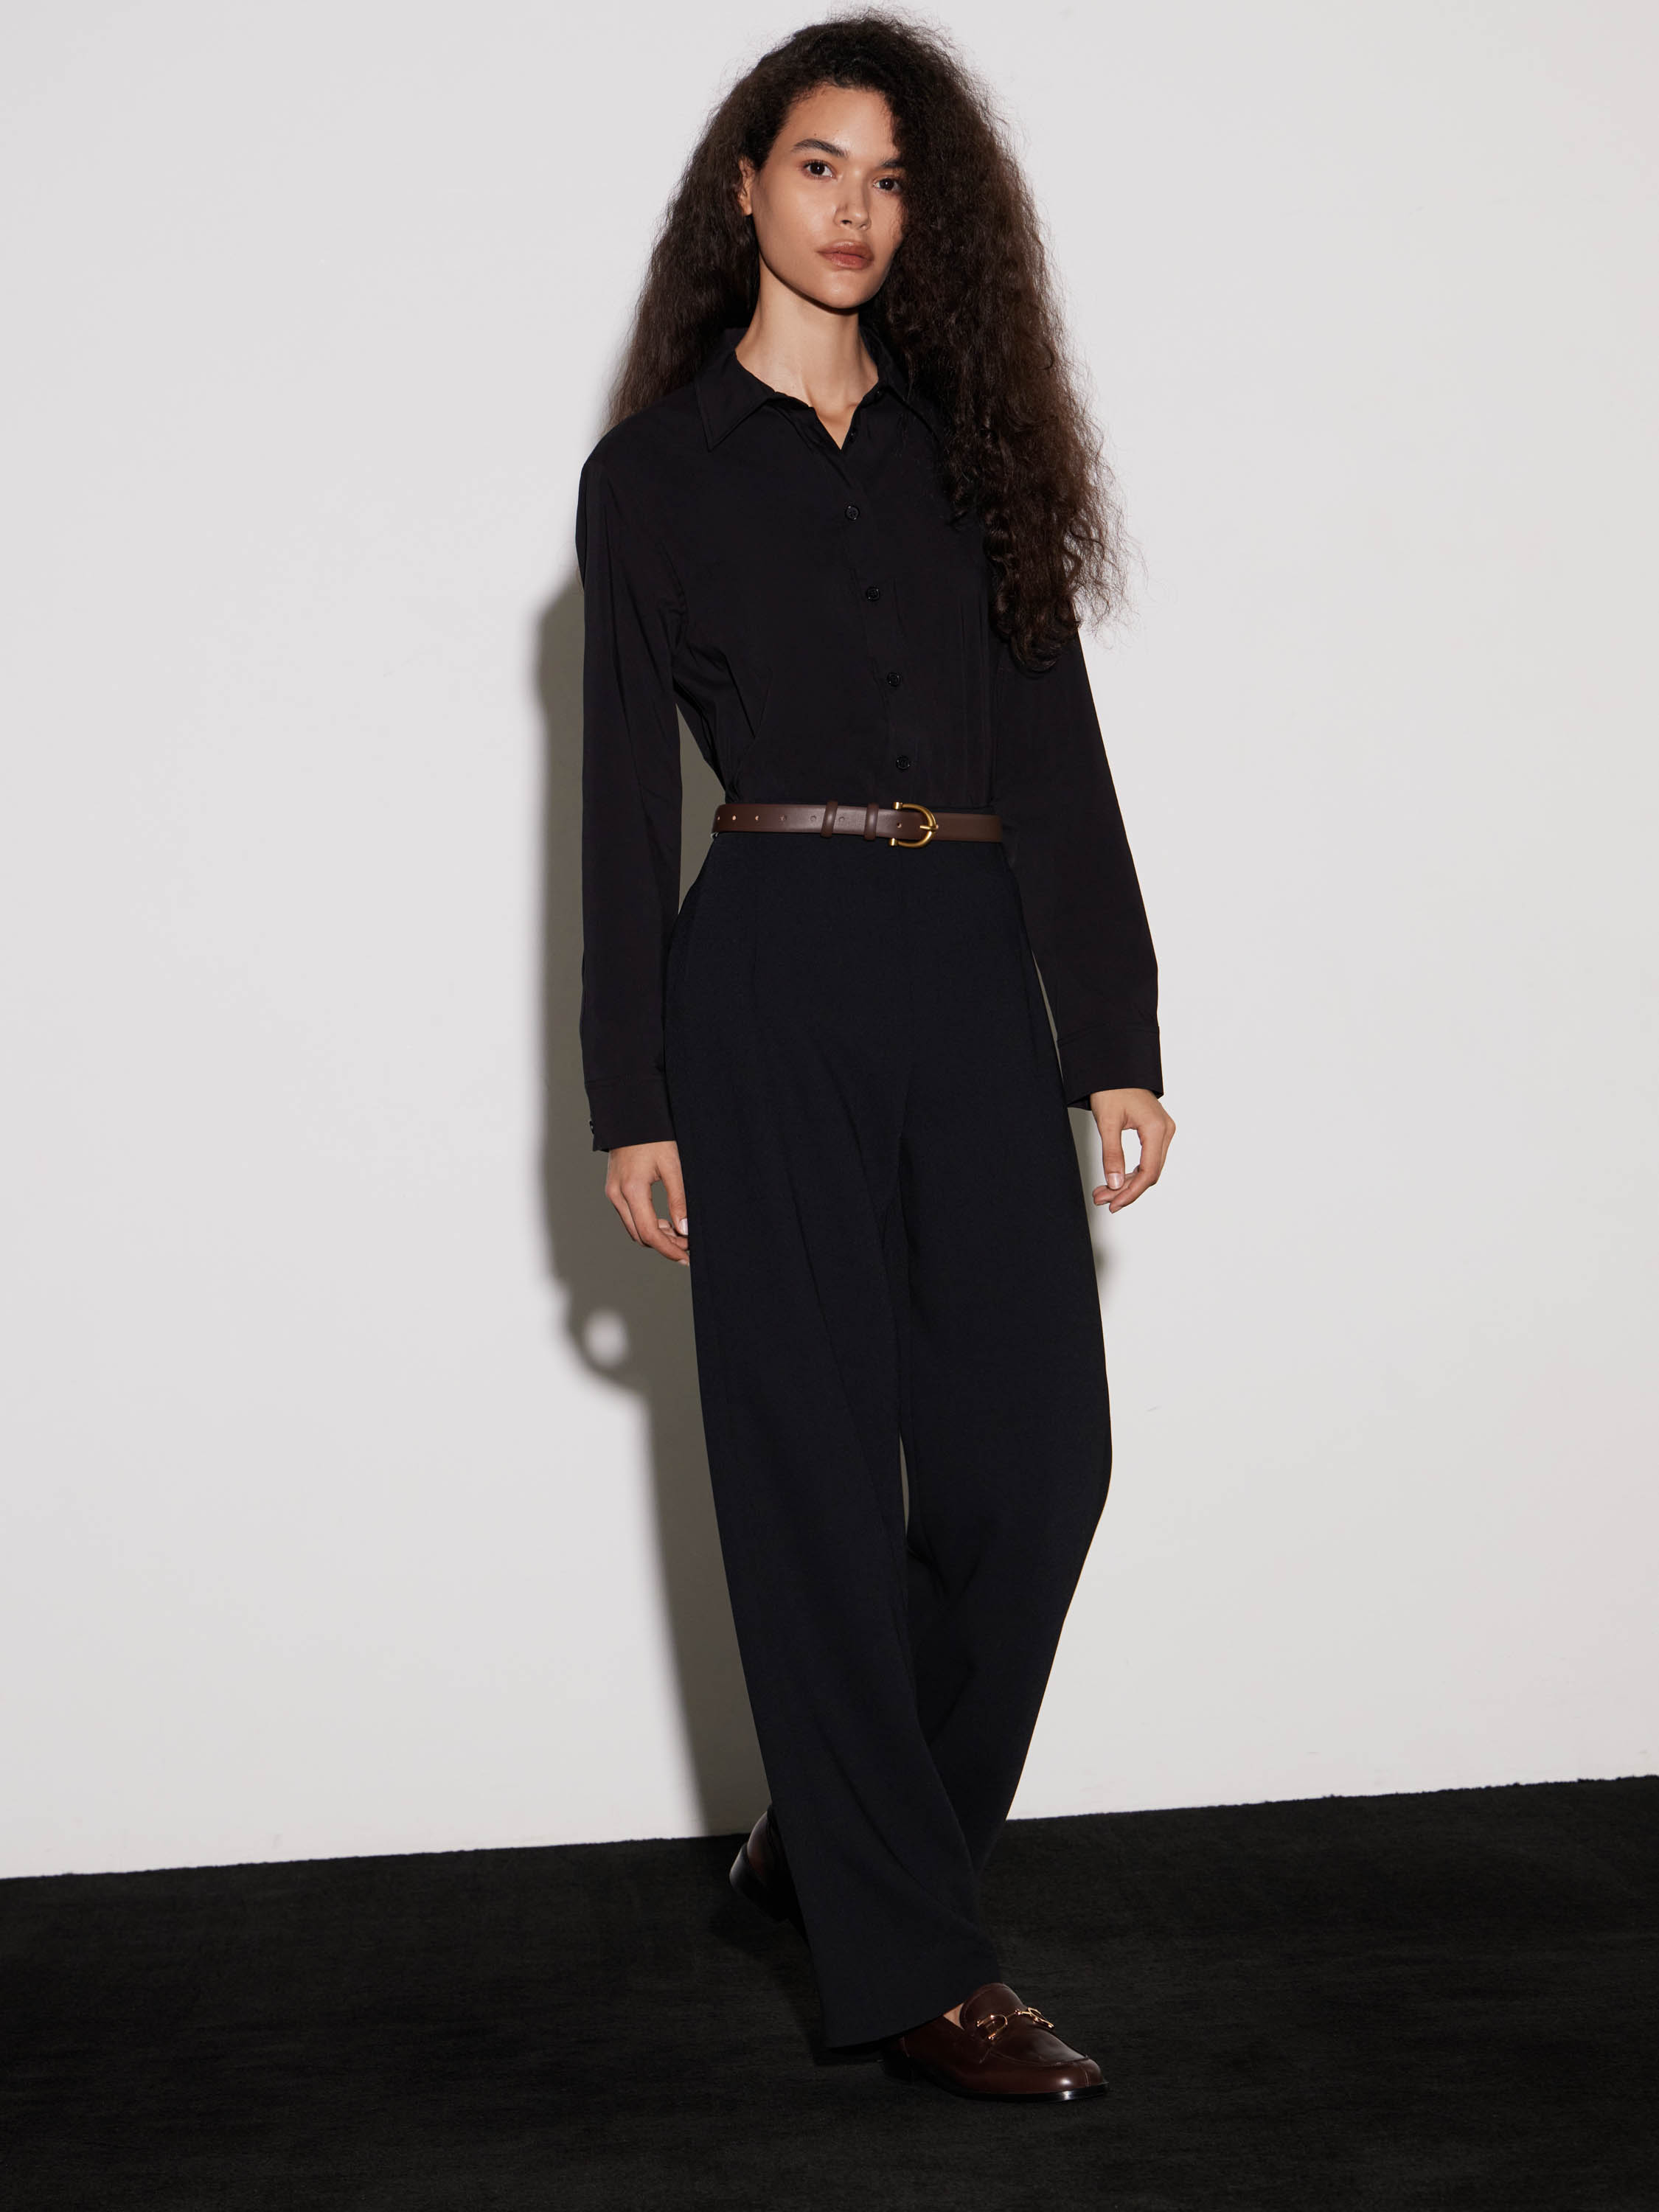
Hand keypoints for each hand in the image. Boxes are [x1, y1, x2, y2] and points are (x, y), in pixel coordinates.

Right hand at [604, 1140, 689, 1264]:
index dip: (668, 1249)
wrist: (632, 1117)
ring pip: (633, 1229)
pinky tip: (664, 1222)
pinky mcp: (614, 1190)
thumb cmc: (654, 1137)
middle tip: (687, 1246)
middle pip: (639, 1235)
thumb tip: (684, 1229)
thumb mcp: (673, 1166)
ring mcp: (612, 1193)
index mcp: (632, 1190)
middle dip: (664, 1245)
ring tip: (679, 1234)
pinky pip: (629, 1217)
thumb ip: (679, 1200)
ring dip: (655, 1236)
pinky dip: (646, 1224)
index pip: (649, 1232)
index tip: (685, 1257)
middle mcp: (617, 1195)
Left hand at [1088, 1088, 1174, 1212]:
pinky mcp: (1156, 1131)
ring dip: (1127, 1183)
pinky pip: (1147, 1159)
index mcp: (1156, 1128)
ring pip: (1148, 1168)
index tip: (1114, 1203)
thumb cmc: (1111, 1088)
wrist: (1115, 1068)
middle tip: (1102, 1199)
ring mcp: (1162, 1131)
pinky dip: (1131, 1171)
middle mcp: (1165, 1131)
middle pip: (1150, 1173)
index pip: (1148, 1172)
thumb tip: (1114, 1184)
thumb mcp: (1107, 1122)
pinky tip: (1115, 1180)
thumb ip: (1112, 1154)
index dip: (1131, 1192)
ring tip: (1103, 1192)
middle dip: (1126, 1190)